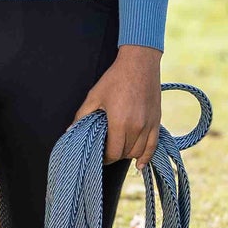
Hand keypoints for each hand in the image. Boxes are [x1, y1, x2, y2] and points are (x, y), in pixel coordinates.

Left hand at [73, 45, 161, 166]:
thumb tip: (70, 131)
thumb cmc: (115, 78)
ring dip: (127, 154)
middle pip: (125, 153)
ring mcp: (149, 125)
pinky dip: (146, 156)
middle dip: (114, 155)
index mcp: (119, 122)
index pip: (113, 152)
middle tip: (106, 150)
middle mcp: (136, 127)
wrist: (139, 63)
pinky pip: (153, 146)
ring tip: (118, 150)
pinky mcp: (156, 121)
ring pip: (138, 152)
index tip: (98, 154)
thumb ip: (82, 116)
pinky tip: (140, 164)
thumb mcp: (94, 96)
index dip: (104, 157)